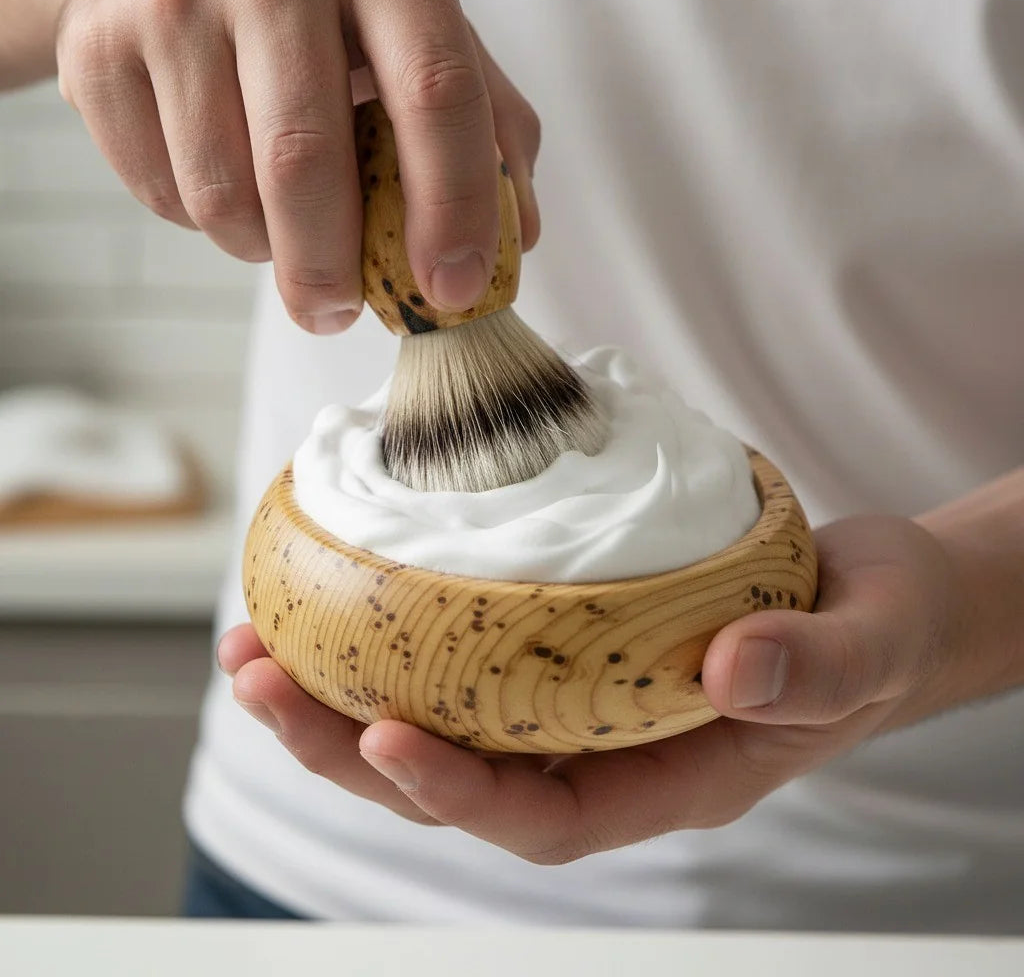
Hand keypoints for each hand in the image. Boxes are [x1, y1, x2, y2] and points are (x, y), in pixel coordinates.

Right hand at [54, 0, 540, 330]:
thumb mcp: (413, 27)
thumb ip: (483, 119)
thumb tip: (515, 235)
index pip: (434, 93)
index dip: (452, 209)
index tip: (454, 289)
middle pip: (304, 163)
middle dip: (331, 272)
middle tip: (341, 311)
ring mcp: (171, 1)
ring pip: (223, 198)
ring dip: (264, 250)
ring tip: (282, 225)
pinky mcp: (97, 49)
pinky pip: (162, 195)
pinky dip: (204, 224)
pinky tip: (222, 180)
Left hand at [220, 513, 979, 861]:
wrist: (871, 593)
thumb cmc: (872, 630)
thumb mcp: (866, 646)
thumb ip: (813, 667)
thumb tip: (729, 667)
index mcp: (663, 777)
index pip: (542, 817)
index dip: (457, 795)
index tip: (383, 741)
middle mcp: (601, 745)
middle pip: (455, 771)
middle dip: (345, 742)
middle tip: (259, 681)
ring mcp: (574, 692)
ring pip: (440, 711)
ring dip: (340, 682)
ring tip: (258, 640)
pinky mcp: (564, 634)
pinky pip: (463, 645)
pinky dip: (395, 625)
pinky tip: (342, 581)